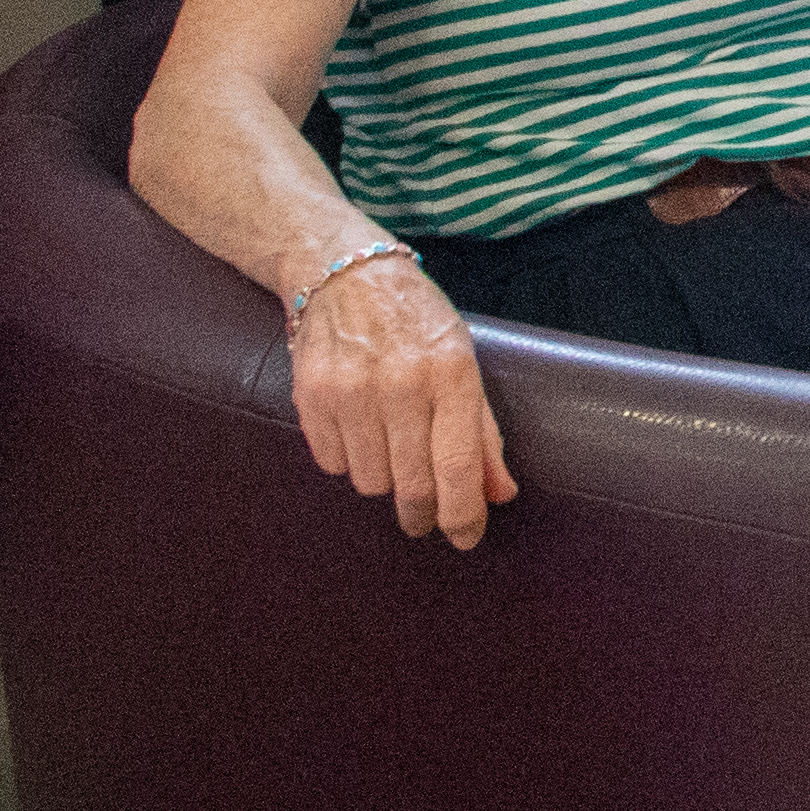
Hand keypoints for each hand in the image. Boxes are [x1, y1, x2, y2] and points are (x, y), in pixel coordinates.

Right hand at [285, 247, 516, 547]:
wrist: (345, 273)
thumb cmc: (417, 321)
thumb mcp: (465, 362)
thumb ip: (482, 432)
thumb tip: (500, 493)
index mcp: (450, 375)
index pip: (457, 467)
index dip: (463, 515)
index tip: (466, 537)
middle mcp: (400, 385)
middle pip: (412, 486)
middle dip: (422, 514)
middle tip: (424, 519)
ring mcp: (350, 392)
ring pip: (370, 482)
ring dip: (384, 480)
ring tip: (389, 447)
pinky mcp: (309, 397)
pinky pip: (333, 464)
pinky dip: (349, 460)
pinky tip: (358, 429)